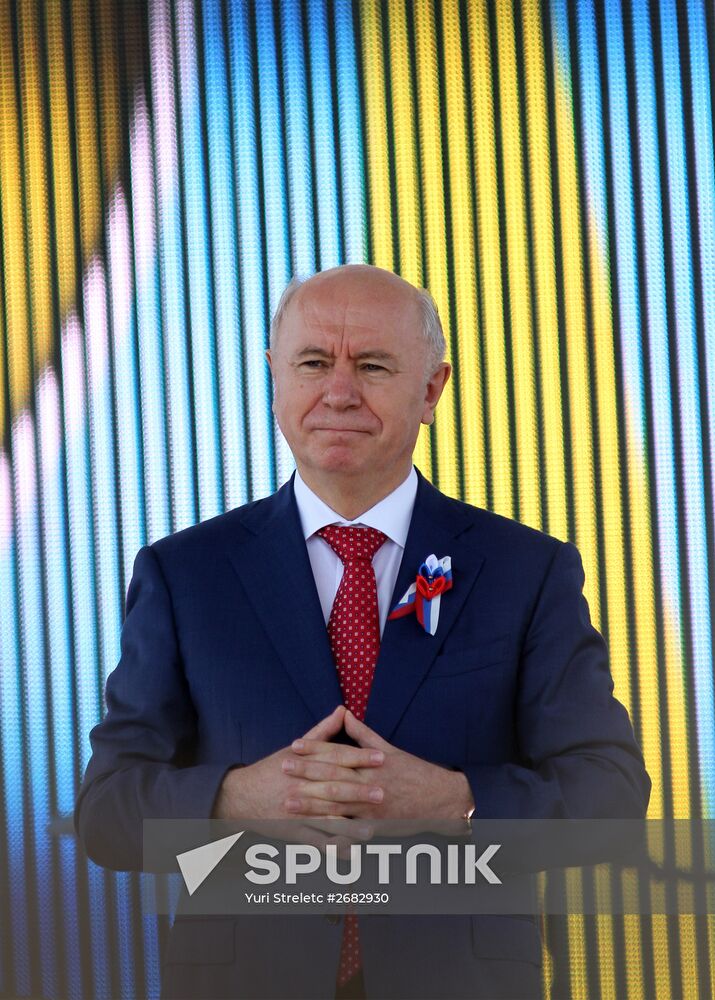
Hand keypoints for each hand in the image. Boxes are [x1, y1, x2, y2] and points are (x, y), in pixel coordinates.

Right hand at [211, 706, 381, 851]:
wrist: (242, 795)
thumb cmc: (274, 769)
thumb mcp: (296, 748)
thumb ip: (323, 731)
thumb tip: (342, 710)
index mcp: (305, 763)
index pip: (336, 758)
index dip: (359, 757)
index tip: (381, 757)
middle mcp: (301, 786)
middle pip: (333, 787)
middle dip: (359, 790)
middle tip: (383, 792)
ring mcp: (297, 810)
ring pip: (326, 817)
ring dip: (350, 824)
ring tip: (372, 828)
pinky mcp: (292, 830)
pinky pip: (314, 840)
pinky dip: (332, 846)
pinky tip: (349, 851)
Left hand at [289, 709, 474, 834]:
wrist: (441, 799)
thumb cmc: (413, 772)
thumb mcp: (389, 748)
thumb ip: (363, 733)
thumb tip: (345, 712)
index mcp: (371, 762)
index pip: (338, 752)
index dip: (315, 748)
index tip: (294, 745)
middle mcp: (370, 783)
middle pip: (333, 776)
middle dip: (307, 773)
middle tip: (282, 768)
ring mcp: (372, 807)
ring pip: (337, 805)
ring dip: (311, 804)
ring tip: (288, 802)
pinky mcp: (376, 827)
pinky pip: (350, 831)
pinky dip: (332, 833)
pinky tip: (312, 834)